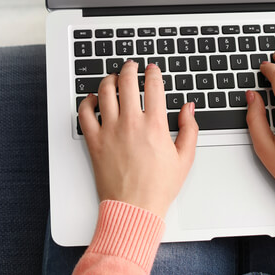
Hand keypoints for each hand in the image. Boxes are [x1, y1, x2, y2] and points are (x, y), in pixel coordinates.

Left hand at [78, 60, 198, 218]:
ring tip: (114, 78)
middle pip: (127, 81)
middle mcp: (131, 123)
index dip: (153, 72)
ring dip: (109, 79)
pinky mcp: (94, 141)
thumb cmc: (158, 187)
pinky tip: (93, 99)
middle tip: (131, 66)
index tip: (152, 69)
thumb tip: (189, 107)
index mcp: (155, 125)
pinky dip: (87, 101)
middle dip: (130, 68)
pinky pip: (85, 113)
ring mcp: (110, 130)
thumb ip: (190, 128)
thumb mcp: (185, 158)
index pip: (153, 86)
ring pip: (105, 91)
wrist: (135, 208)